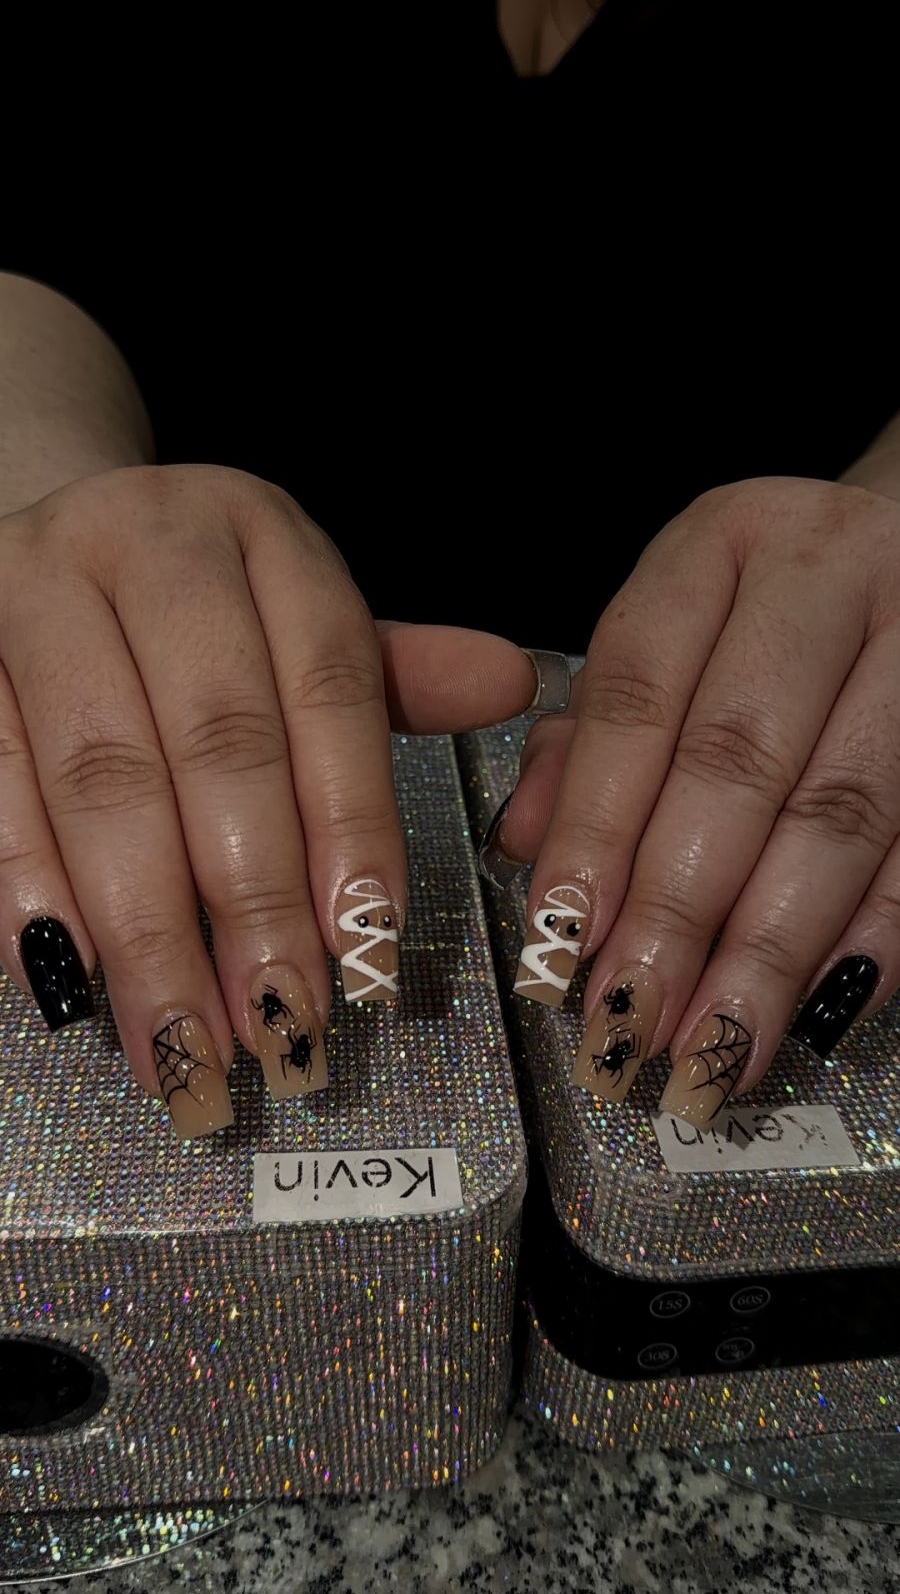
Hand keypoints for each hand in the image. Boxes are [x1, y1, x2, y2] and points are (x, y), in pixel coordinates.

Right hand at [0, 465, 537, 1135]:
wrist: (56, 538)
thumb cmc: (201, 608)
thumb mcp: (300, 617)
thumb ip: (391, 674)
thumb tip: (508, 684)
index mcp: (260, 532)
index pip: (330, 684)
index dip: (353, 824)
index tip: (369, 954)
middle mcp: (144, 542)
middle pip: (216, 739)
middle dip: (254, 900)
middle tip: (283, 1027)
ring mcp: (29, 591)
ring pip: (98, 775)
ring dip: (145, 925)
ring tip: (187, 1043)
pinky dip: (28, 889)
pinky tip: (71, 981)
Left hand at [495, 477, 899, 1125]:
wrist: (897, 551)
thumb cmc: (758, 614)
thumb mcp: (664, 635)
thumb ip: (591, 735)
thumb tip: (527, 844)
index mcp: (719, 545)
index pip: (638, 695)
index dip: (595, 826)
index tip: (559, 938)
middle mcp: (826, 574)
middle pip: (739, 761)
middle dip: (677, 910)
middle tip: (629, 1019)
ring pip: (842, 813)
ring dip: (771, 949)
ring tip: (712, 1048)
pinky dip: (875, 934)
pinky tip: (821, 1006)